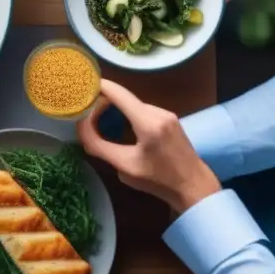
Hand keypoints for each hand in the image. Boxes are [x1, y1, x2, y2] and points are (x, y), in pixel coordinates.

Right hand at [76, 79, 220, 213]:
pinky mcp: (170, 119)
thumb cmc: (158, 180)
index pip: (118, 93)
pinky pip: (142, 110)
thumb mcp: (123, 166)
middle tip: (85, 114)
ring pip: (133, 104)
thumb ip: (98, 145)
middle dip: (103, 101)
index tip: (80, 86)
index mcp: (147, 122)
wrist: (194, 187)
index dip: (97, 86)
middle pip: (124, 97)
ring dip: (116, 109)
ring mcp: (167, 114)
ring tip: (99, 121)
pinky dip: (128, 114)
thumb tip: (80, 125)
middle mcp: (159, 111)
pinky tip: (120, 128)